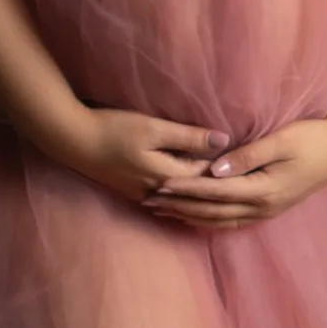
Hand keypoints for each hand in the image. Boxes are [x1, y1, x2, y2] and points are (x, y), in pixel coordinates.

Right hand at [56, 107, 233, 212]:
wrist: (73, 141)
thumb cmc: (113, 129)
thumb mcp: (154, 128)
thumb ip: (189, 136)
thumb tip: (225, 140)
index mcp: (167, 176)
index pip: (208, 177)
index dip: (230, 170)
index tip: (253, 164)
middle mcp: (159, 192)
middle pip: (198, 192)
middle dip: (221, 186)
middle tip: (250, 180)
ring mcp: (145, 195)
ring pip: (184, 198)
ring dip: (203, 194)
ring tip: (229, 189)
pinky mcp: (134, 192)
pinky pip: (169, 199)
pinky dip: (185, 196)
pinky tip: (195, 194)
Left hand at [138, 111, 326, 229]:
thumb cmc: (312, 138)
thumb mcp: (281, 141)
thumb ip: (247, 156)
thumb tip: (215, 170)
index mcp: (264, 189)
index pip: (214, 191)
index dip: (185, 189)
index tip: (159, 184)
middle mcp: (263, 206)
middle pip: (212, 211)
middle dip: (179, 206)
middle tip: (149, 201)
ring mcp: (267, 210)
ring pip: (220, 220)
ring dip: (190, 216)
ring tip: (164, 210)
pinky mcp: (270, 207)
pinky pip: (232, 220)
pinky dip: (209, 220)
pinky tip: (194, 216)